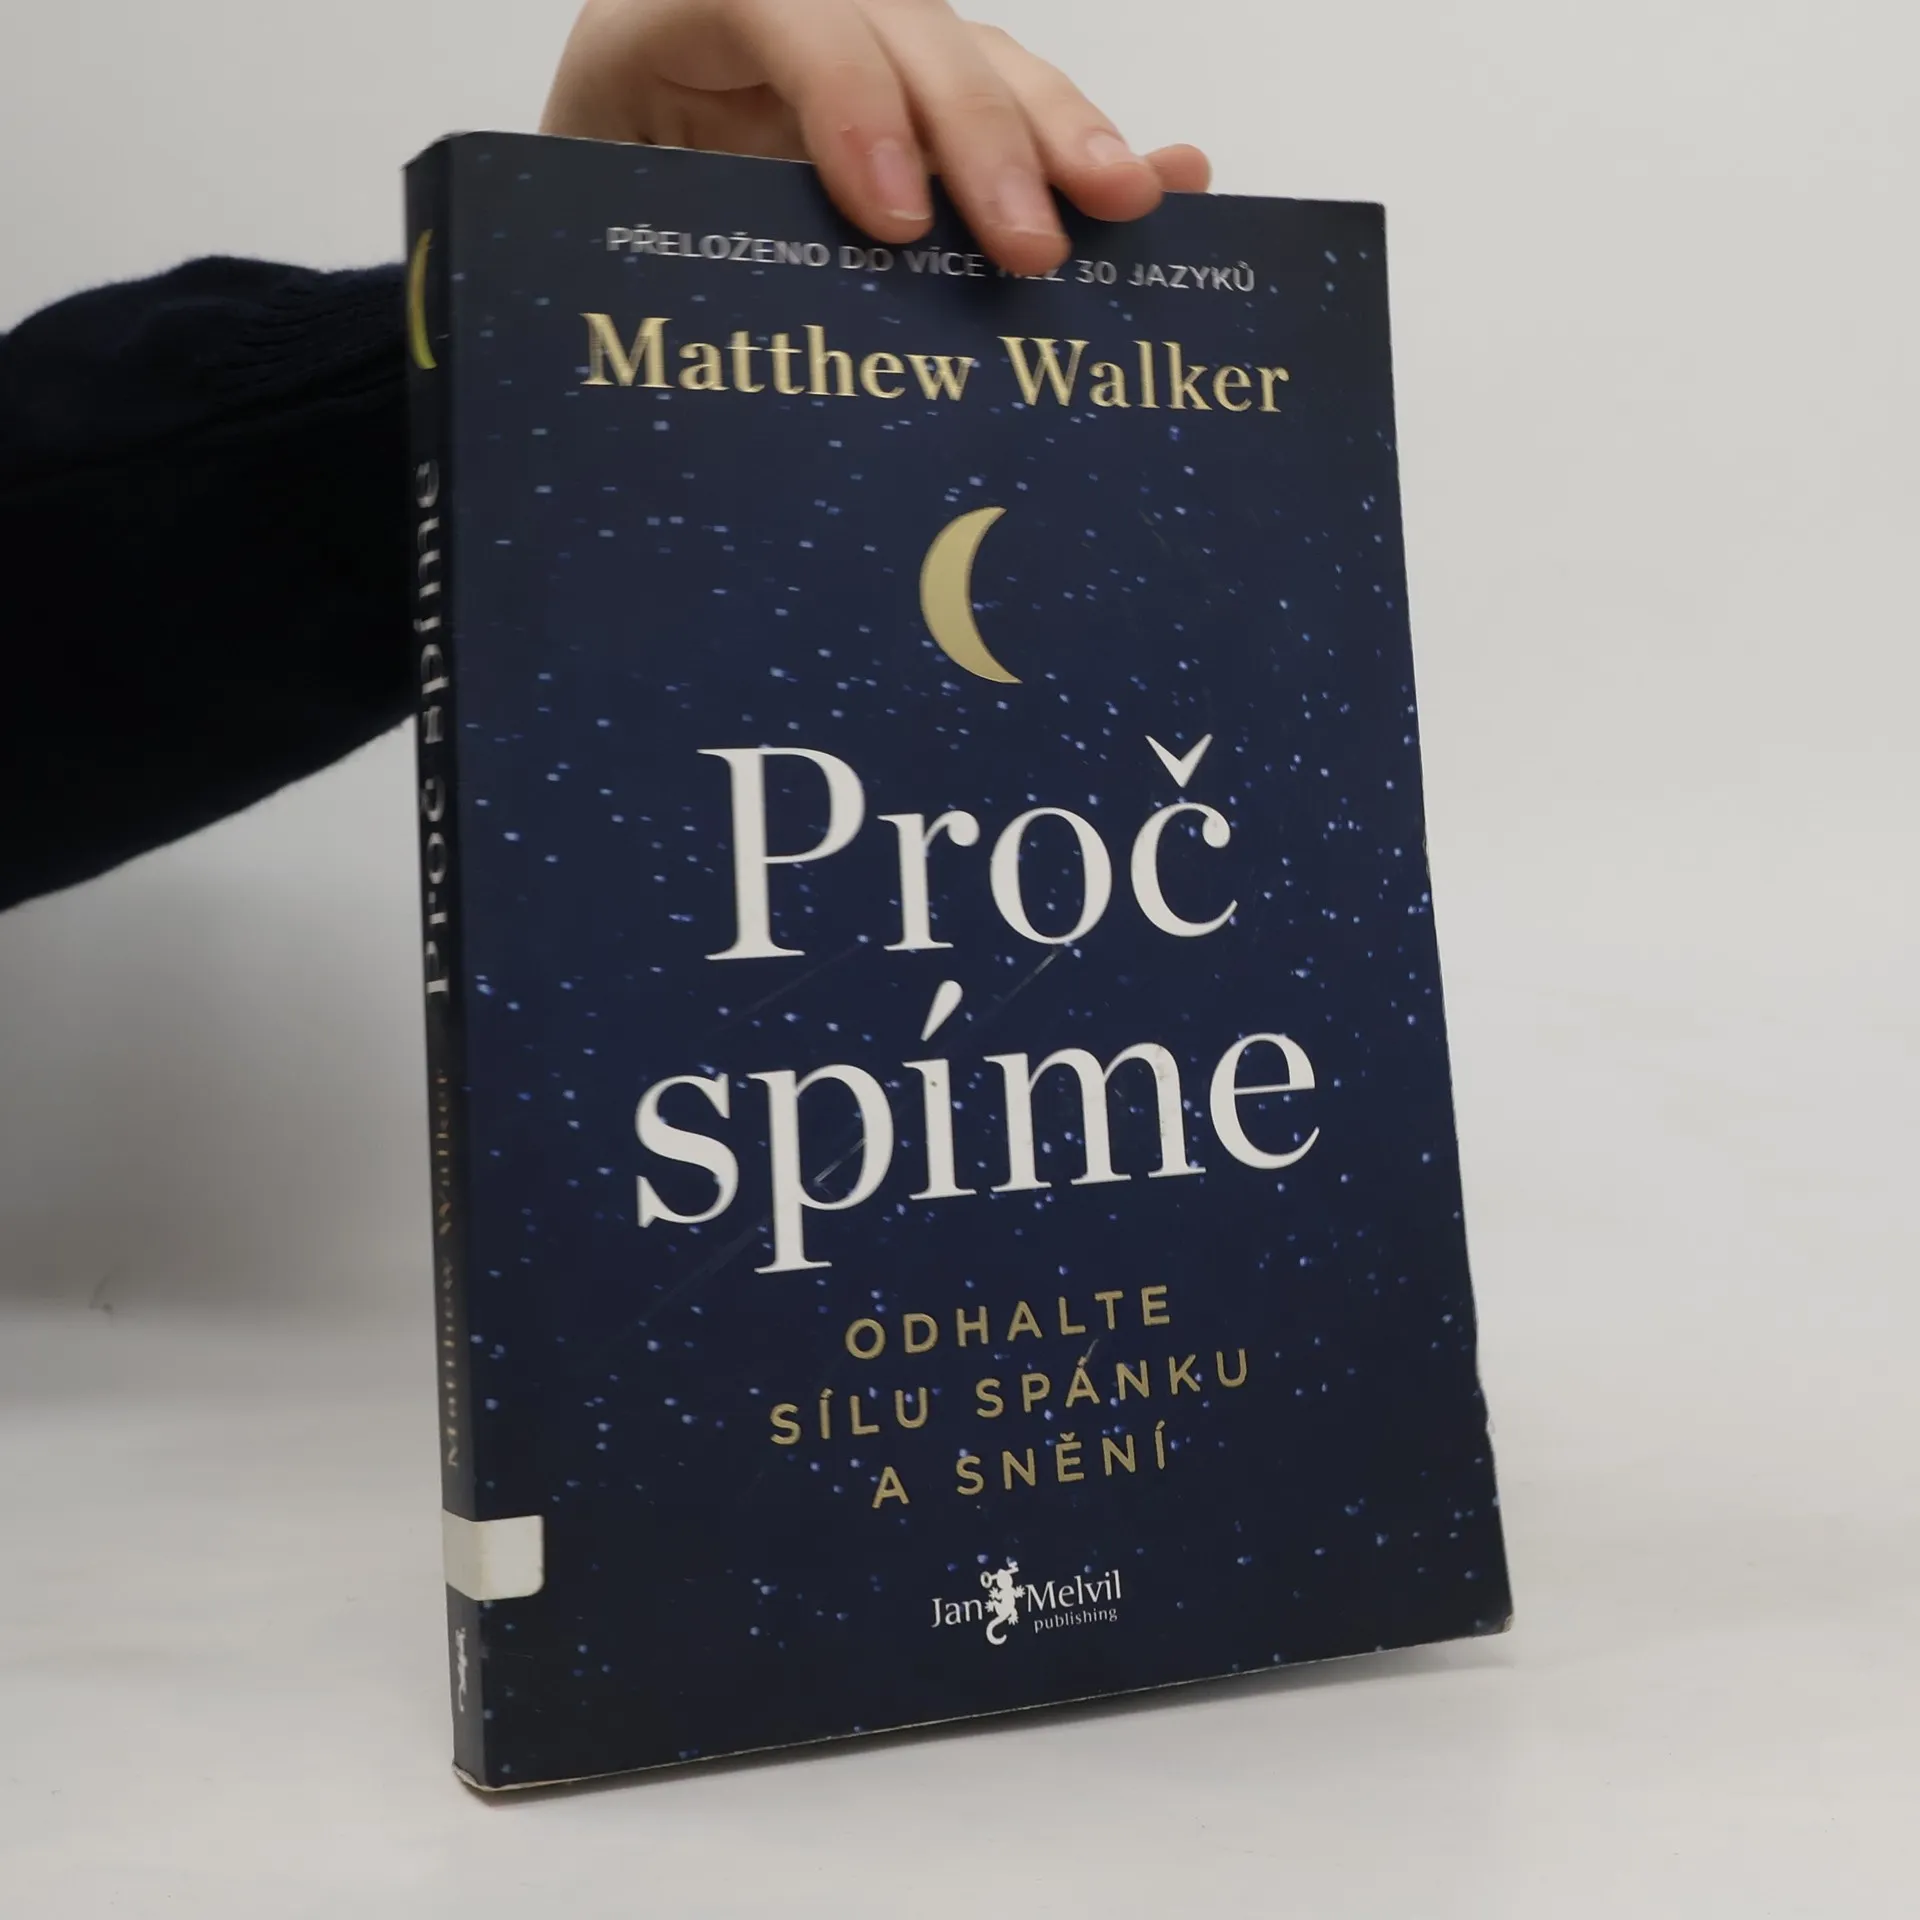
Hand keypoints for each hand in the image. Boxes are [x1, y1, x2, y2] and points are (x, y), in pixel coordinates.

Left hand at [542, 0, 1209, 275]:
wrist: (582, 242)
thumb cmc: (584, 242)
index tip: (892, 217)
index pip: (782, 5)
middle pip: (910, 27)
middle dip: (984, 134)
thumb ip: (656, 259)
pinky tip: (1165, 180)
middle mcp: (782, 21)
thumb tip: (725, 343)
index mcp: (669, 26)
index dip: (850, 98)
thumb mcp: (589, 239)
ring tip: (1129, 203)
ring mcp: (860, 59)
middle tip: (1032, 247)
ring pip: (976, 61)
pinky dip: (1080, 150)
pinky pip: (1006, 112)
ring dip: (1061, 135)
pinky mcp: (911, 113)